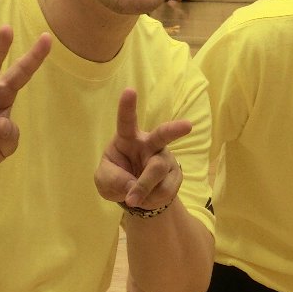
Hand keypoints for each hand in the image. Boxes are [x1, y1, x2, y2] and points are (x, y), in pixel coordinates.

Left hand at [95, 89, 189, 211]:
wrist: (137, 197)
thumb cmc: (117, 178)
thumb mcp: (104, 181)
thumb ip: (113, 180)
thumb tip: (132, 187)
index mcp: (128, 138)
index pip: (126, 120)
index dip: (127, 106)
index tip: (130, 90)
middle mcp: (150, 144)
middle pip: (163, 135)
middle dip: (175, 130)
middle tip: (187, 126)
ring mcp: (165, 159)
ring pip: (158, 170)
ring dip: (143, 189)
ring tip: (133, 200)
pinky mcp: (175, 175)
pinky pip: (164, 189)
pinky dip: (150, 199)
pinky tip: (147, 198)